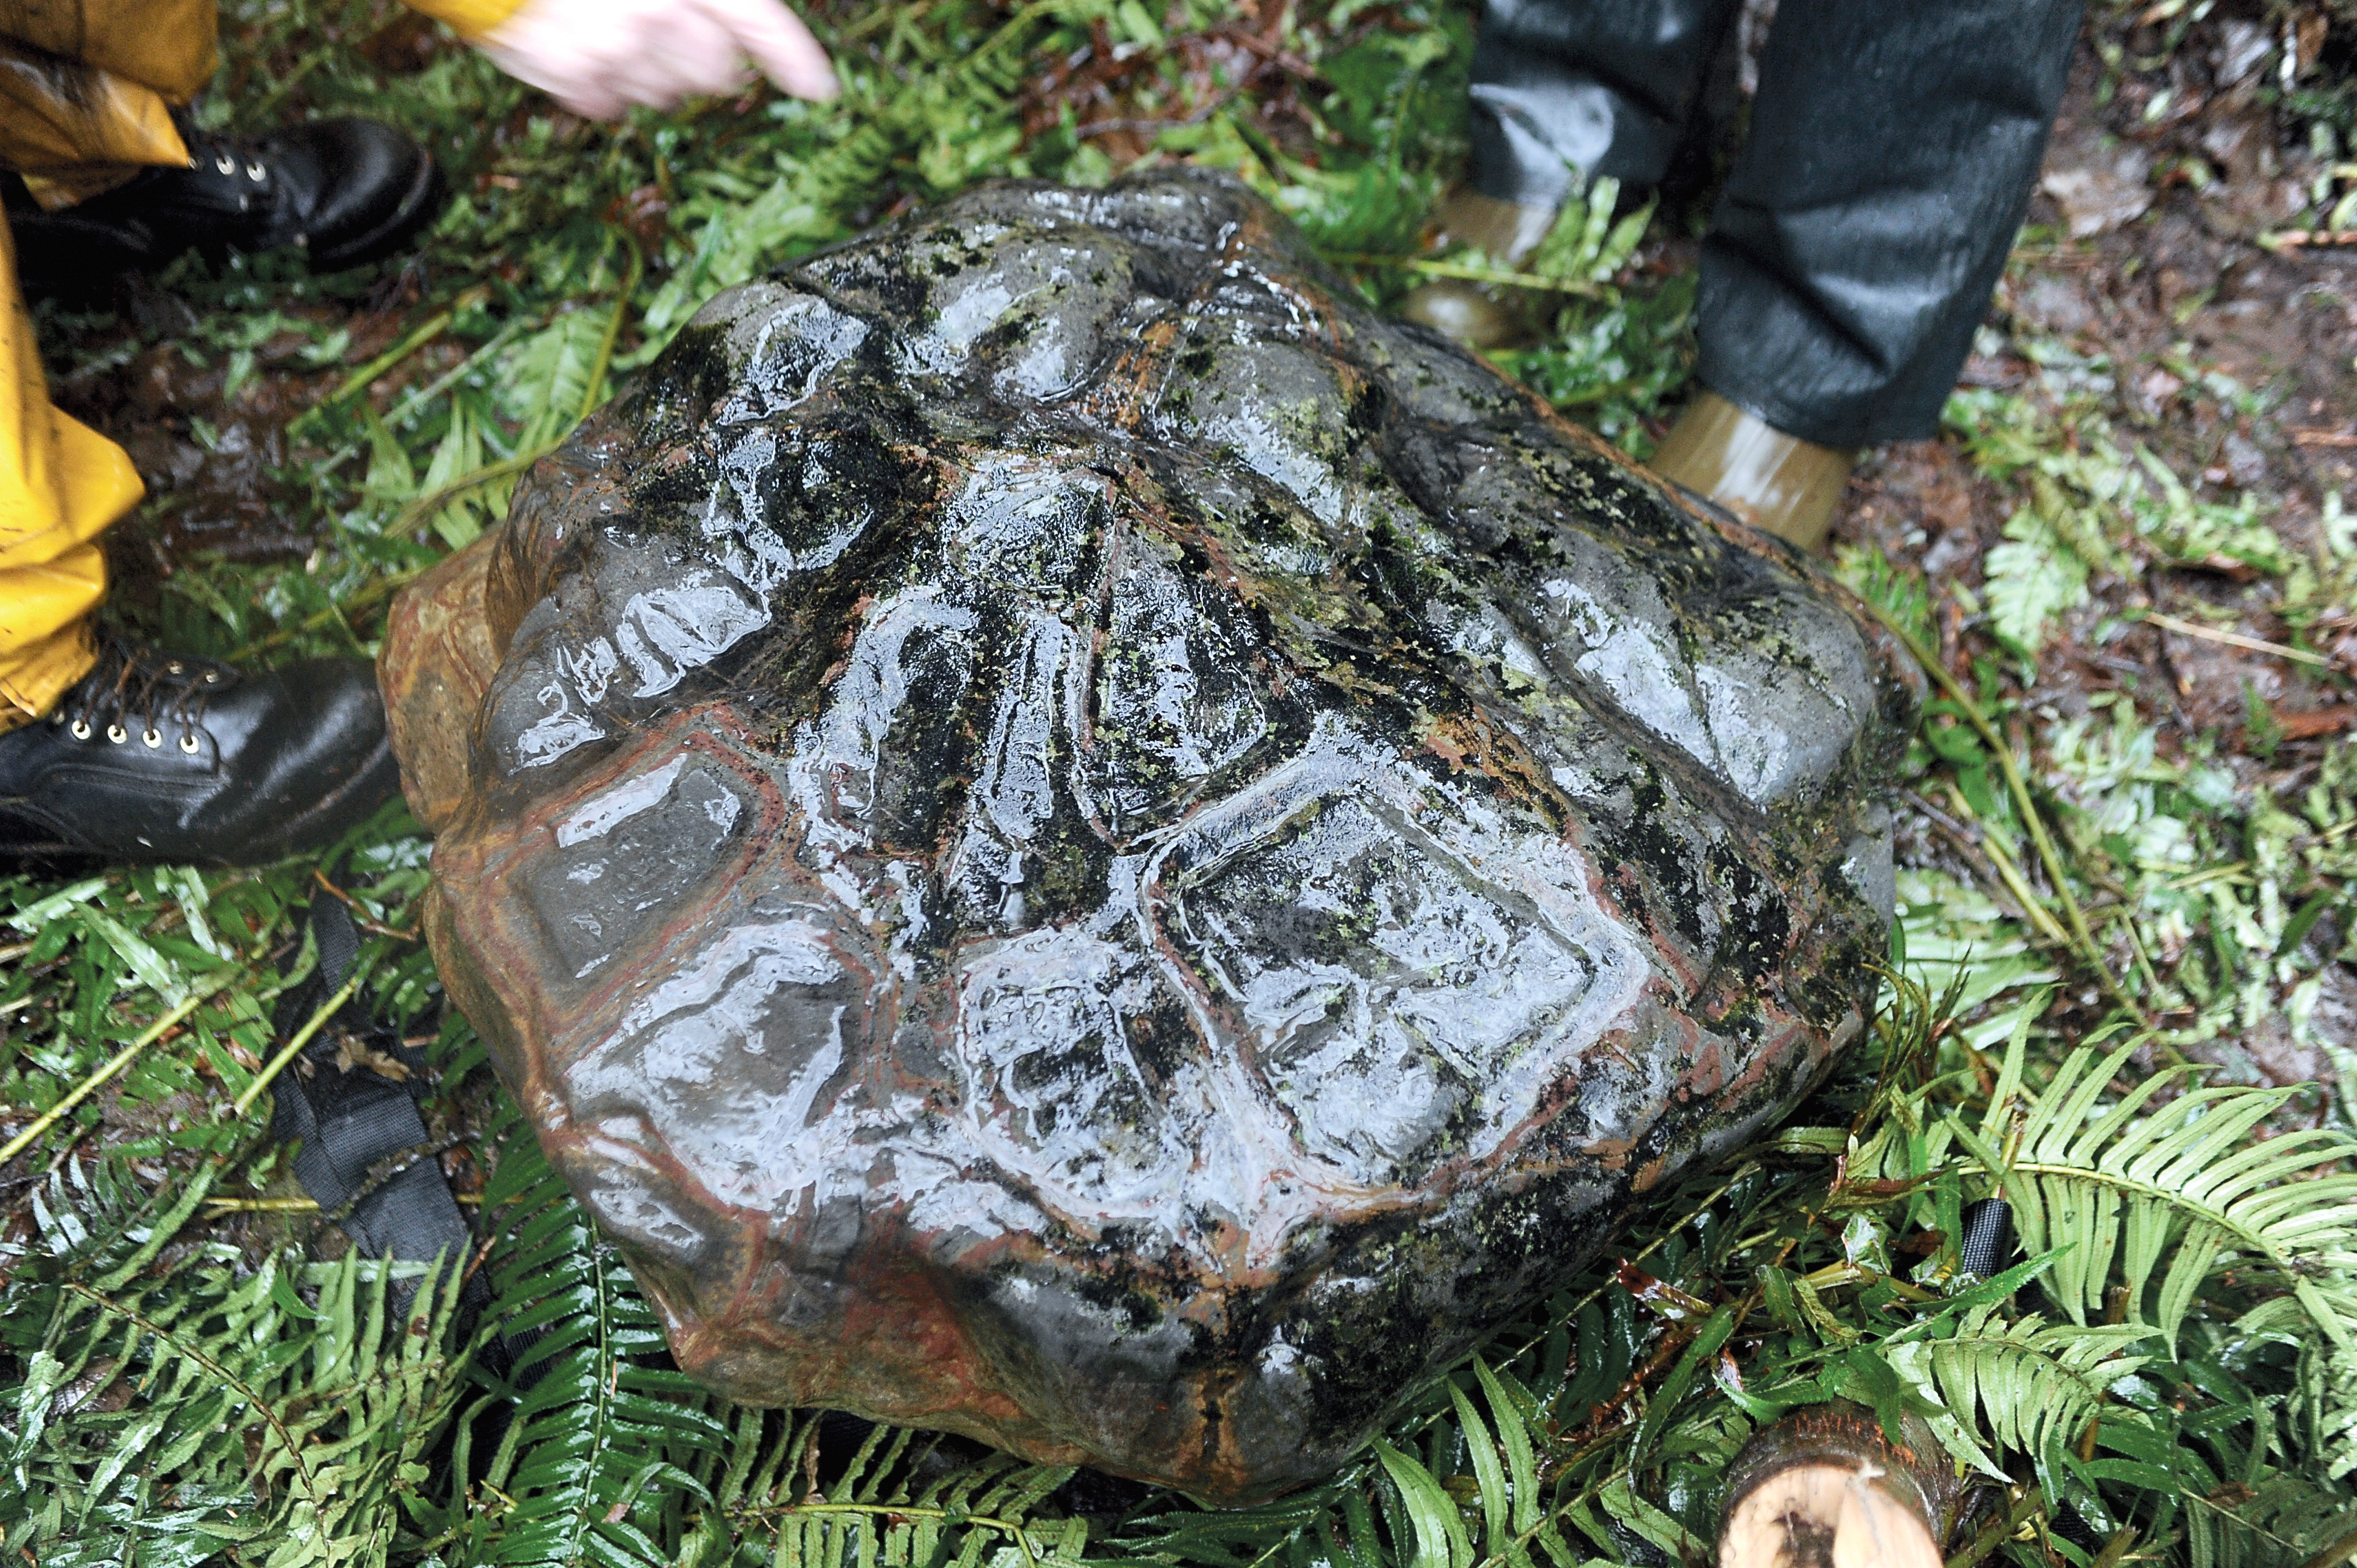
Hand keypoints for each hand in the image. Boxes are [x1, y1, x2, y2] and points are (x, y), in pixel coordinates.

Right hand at [479, 0, 839, 119]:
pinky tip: (589, 50)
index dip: (797, 60)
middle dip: (702, 60)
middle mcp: (656, 14)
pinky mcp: (568, 74)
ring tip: (619, 34)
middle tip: (669, 33)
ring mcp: (610, 49)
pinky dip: (605, 85)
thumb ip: (702, 2)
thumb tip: (728, 39)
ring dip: (653, 73)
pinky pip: (611, 104)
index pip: (762, 23)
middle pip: (716, 73)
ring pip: (666, 95)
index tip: (818, 90)